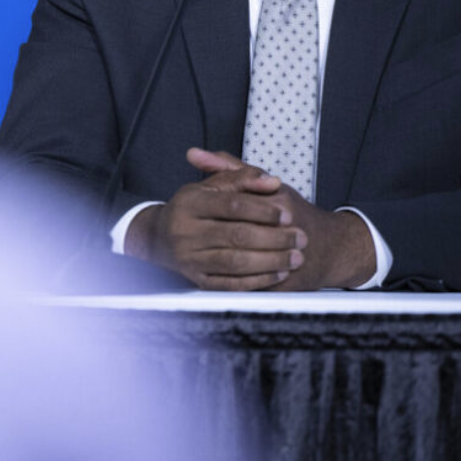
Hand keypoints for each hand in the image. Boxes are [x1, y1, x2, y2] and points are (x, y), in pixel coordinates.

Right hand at [125, 152, 305, 290]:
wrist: (160, 238)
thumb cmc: (193, 209)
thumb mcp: (211, 185)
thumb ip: (242, 177)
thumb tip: (271, 181)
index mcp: (189, 202)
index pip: (232, 204)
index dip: (263, 209)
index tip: (288, 214)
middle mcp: (185, 231)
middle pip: (237, 235)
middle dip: (274, 238)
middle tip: (300, 238)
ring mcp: (189, 258)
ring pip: (236, 261)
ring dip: (271, 261)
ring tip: (295, 257)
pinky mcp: (196, 280)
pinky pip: (230, 283)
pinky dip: (257, 280)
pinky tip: (277, 273)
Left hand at [183, 149, 375, 290]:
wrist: (331, 246)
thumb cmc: (292, 211)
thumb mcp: (263, 183)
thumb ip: (229, 168)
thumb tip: (193, 153)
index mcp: (280, 201)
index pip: (236, 205)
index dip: (213, 213)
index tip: (200, 215)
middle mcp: (287, 228)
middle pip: (238, 235)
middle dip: (214, 237)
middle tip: (199, 236)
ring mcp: (289, 256)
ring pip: (244, 262)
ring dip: (221, 258)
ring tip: (209, 253)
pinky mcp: (287, 282)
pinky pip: (254, 284)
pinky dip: (234, 280)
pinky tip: (223, 273)